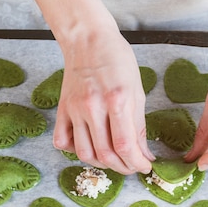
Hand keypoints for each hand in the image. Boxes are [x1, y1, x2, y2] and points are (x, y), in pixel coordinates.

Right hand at [53, 30, 153, 174]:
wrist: (88, 38)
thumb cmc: (117, 60)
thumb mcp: (137, 91)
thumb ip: (139, 126)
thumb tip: (144, 155)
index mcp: (116, 100)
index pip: (126, 146)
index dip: (137, 163)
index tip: (145, 167)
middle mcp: (93, 107)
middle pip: (106, 155)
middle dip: (123, 167)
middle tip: (132, 166)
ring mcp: (74, 110)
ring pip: (85, 154)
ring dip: (102, 164)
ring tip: (114, 160)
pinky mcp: (63, 110)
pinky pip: (63, 142)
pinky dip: (75, 152)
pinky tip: (90, 147)